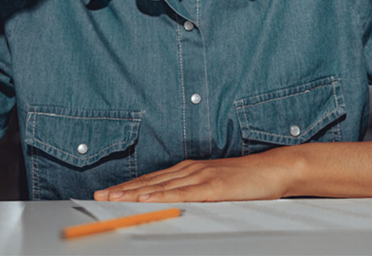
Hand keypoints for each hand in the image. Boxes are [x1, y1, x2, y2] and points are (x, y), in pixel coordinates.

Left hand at [93, 150, 293, 202]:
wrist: (272, 169)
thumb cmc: (246, 180)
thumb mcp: (215, 184)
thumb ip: (194, 191)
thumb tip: (174, 202)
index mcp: (189, 170)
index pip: (153, 180)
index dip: (129, 187)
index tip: (109, 192)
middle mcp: (190, 170)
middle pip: (150, 182)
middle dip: (123, 190)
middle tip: (100, 196)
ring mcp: (200, 177)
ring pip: (160, 187)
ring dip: (134, 193)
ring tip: (114, 198)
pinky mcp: (212, 187)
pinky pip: (181, 193)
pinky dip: (161, 195)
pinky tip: (146, 198)